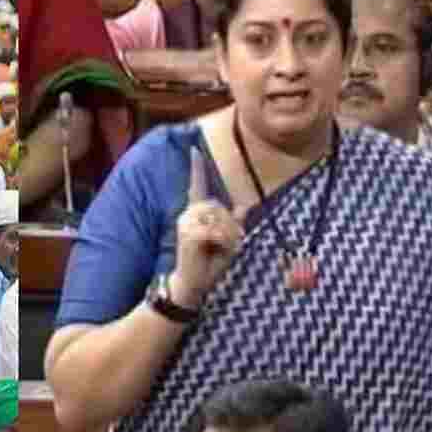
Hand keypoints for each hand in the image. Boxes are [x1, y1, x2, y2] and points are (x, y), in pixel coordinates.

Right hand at [172, 147, 245, 308]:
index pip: (196, 186)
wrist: (190, 283)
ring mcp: (186, 221)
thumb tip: (244, 205)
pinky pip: (217, 229)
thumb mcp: (226, 242)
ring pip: (220, 216)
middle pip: (220, 206)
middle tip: (227, 245)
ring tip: (221, 250)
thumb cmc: (207, 263)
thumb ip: (232, 222)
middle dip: (232, 225)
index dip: (196, 167)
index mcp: (195, 214)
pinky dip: (223, 241)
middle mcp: (188, 214)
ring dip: (229, 235)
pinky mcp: (188, 232)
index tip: (194, 148)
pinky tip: (215, 251)